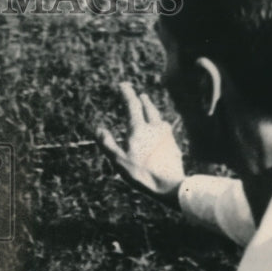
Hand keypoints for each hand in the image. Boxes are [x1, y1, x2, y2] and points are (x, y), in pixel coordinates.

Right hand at [96, 82, 185, 205]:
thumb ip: (107, 144)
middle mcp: (154, 127)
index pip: (133, 105)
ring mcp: (166, 135)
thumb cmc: (142, 174)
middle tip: (138, 95)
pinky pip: (165, 129)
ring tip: (149, 108)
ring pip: (158, 117)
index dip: (127, 93)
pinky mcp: (173, 144)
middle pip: (148, 108)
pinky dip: (159, 124)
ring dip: (152, 110)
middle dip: (142, 100)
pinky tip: (160, 129)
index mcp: (139, 129)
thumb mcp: (119, 161)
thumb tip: (98, 129)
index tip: (123, 85)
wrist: (170, 185)